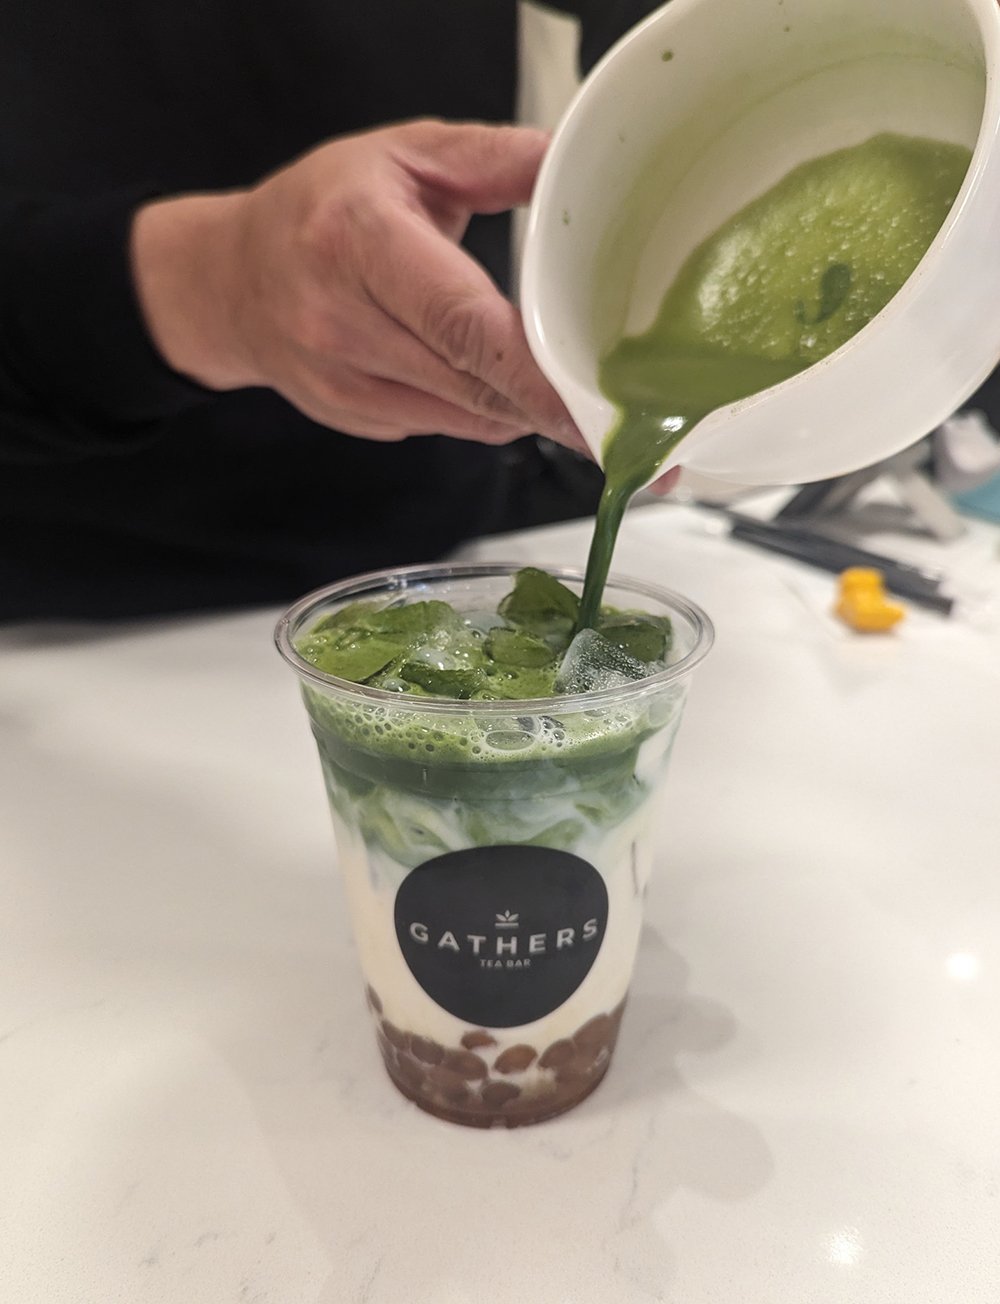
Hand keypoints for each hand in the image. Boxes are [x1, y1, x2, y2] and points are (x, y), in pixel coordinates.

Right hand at [131, 119, 586, 451]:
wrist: (230, 281)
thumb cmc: (320, 208)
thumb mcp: (403, 155)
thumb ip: (494, 158)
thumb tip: (574, 164)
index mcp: (356, 240)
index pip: (459, 321)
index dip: (529, 369)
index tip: (589, 397)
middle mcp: (340, 321)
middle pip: (469, 380)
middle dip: (547, 401)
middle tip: (613, 408)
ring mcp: (341, 381)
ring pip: (463, 416)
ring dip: (521, 408)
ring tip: (566, 392)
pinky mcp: (351, 419)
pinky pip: (442, 427)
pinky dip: (485, 412)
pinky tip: (501, 386)